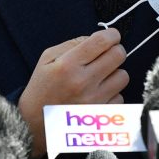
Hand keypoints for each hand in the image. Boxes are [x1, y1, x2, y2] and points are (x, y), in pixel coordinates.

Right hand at [18, 28, 128, 157]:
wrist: (35, 124)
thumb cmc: (41, 88)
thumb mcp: (46, 59)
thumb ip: (71, 44)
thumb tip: (95, 39)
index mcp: (68, 65)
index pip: (102, 41)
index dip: (111, 34)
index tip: (111, 36)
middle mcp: (84, 82)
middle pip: (118, 55)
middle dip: (115, 50)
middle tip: (106, 54)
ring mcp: (95, 100)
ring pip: (123, 76)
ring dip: (114, 73)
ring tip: (100, 76)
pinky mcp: (102, 114)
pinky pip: (120, 96)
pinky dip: (112, 93)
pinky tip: (98, 94)